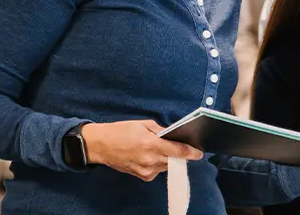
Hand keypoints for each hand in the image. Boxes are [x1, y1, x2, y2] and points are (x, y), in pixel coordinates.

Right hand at [79, 120, 203, 181]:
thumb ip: (160, 131)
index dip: (191, 153)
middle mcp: (150, 159)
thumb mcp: (141, 124)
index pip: (178, 151)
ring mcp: (146, 170)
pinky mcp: (143, 176)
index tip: (199, 153)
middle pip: (174, 160)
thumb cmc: (119, 132)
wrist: (100, 145)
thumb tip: (173, 136)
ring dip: (166, 158)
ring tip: (154, 149)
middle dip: (176, 154)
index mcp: (151, 144)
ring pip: (166, 166)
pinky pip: (157, 171)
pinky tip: (147, 156)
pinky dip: (157, 164)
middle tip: (172, 146)